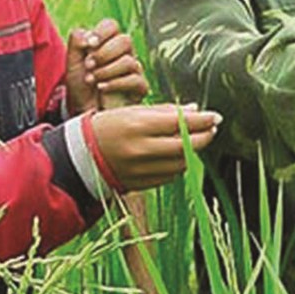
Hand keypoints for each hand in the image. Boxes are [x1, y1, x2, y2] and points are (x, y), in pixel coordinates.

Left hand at [66, 18, 147, 113]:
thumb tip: (87, 34)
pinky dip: (115, 83)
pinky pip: (134, 79)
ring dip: (106, 71)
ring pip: (129, 61)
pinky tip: (102, 88)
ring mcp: (133, 70)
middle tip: (89, 66)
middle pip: (124, 40)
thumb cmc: (81, 88)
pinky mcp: (139, 87)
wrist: (85, 113)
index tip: (89, 44)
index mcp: (107, 43)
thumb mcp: (72, 64)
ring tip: (92, 80)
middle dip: (103, 53)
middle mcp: (123, 54)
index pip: (111, 25)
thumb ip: (76, 43)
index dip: (101, 32)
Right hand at [90, 103, 219, 191]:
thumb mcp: (132, 111)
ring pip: (181, 163)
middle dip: (205, 136)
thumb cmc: (108, 126)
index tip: (215, 116)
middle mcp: (140, 150)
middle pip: (185, 146)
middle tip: (213, 128)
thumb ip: (165, 112)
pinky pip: (170, 175)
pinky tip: (179, 154)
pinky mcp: (141, 184)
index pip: (180, 123)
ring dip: (193, 151)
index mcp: (137, 126)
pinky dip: (179, 164)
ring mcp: (140, 170)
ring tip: (197, 139)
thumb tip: (196, 110)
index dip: (202, 120)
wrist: (79, 154)